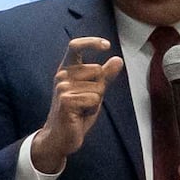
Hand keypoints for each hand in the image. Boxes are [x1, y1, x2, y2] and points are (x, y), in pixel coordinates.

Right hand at [28, 39, 118, 172]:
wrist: (61, 137)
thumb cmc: (77, 113)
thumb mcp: (94, 91)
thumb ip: (105, 76)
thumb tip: (118, 59)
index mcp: (66, 69)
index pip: (75, 46)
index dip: (91, 42)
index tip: (107, 45)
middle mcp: (62, 75)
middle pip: (97, 71)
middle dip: (100, 89)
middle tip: (86, 102)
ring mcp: (62, 87)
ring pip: (98, 88)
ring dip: (96, 102)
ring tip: (82, 109)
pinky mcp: (66, 101)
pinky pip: (94, 100)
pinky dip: (92, 110)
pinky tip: (80, 115)